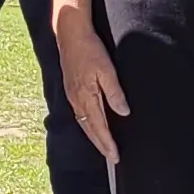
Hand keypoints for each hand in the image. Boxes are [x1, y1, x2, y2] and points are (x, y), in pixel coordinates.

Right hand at [52, 10, 126, 163]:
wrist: (70, 34)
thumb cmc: (90, 49)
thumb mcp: (107, 70)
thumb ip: (114, 93)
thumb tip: (123, 113)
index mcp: (86, 97)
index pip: (99, 127)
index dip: (108, 143)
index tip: (116, 157)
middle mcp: (77, 100)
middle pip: (89, 129)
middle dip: (101, 145)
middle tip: (111, 158)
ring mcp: (72, 96)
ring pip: (83, 123)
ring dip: (94, 136)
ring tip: (104, 147)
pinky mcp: (71, 90)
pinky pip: (80, 114)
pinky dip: (87, 125)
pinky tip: (92, 126)